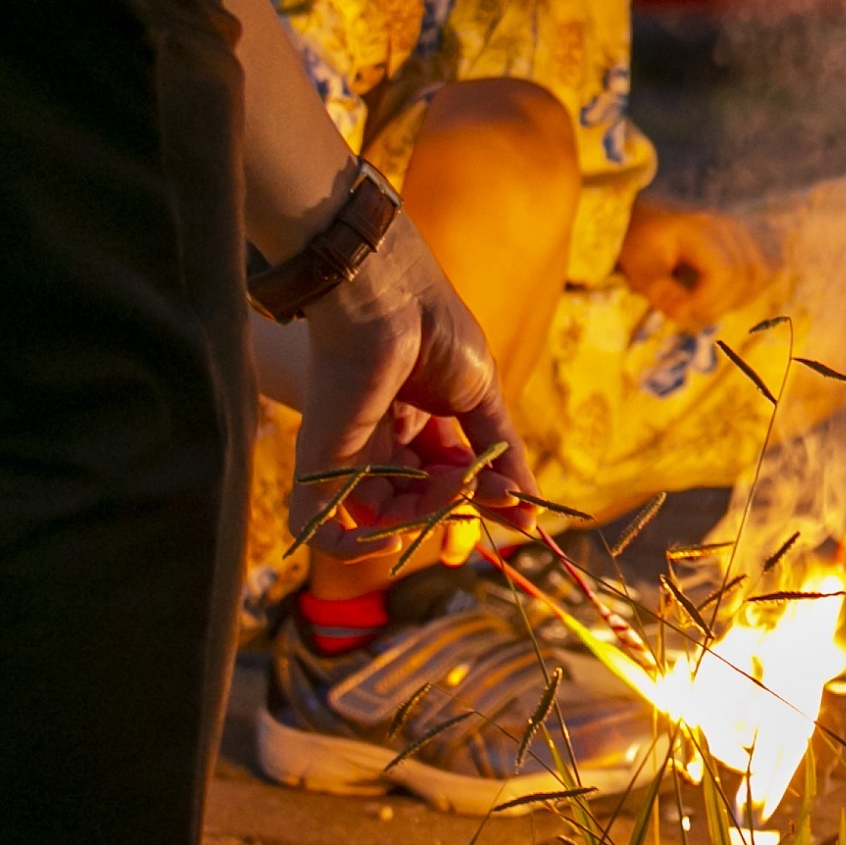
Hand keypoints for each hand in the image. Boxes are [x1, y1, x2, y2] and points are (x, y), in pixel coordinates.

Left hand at [295, 214, 535, 539]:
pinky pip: (316, 525)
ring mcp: (349, 454)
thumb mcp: (482, 395)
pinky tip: (390, 539)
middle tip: (490, 492)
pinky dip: (346, 546)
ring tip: (455, 490)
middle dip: (461, 505)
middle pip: (421, 502)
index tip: (520, 515)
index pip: (449, 480)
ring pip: (383, 517)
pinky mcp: (318, 463)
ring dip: (427, 517)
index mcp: (419, 422)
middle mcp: (382, 442)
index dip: (482, 500)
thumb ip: (501, 453)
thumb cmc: (437, 331)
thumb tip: (529, 509)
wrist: (390, 298)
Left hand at [618, 202, 773, 331]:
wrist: (648, 216)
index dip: (707, 301)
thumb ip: (659, 290)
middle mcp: (729, 225)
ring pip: (760, 275)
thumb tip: (684, 314)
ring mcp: (743, 229)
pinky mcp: (751, 237)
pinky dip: (749, 288)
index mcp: (699, 228)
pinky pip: (767, 267)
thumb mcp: (638, 265)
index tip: (680, 311)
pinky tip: (724, 294)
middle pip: (745, 277)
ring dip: (735, 299)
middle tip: (688, 312)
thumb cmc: (639, 240)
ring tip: (704, 303)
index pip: (724, 273)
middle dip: (717, 306)